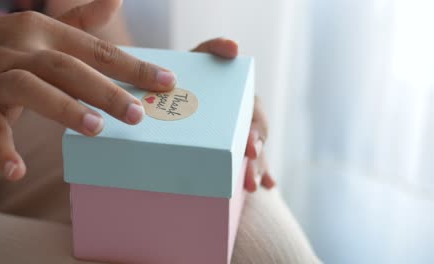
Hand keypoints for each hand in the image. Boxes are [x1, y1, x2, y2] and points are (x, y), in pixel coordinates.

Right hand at [0, 0, 175, 180]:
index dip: (133, 66)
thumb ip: (80, 20)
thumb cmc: (5, 50)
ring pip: (33, 89)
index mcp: (41, 30)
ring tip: (98, 128)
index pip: (96, 49)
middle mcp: (19, 48)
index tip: (167, 81)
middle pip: (69, 67)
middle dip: (106, 90)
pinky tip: (19, 171)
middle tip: (138, 114)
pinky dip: (2, 150)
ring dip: (65, 108)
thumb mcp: (40, 28)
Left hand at [192, 38, 275, 191]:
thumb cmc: (187, 74)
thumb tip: (235, 47)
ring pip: (254, 152)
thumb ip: (215, 48)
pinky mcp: (229, 145)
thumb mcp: (199, 58)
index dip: (256, 131)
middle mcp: (241, 115)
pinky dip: (257, 173)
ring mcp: (236, 131)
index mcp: (238, 98)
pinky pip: (244, 162)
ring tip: (253, 186)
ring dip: (257, 169)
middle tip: (251, 177)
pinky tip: (267, 184)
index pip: (253, 114)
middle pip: (256, 138)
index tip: (250, 147)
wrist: (169, 89)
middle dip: (256, 158)